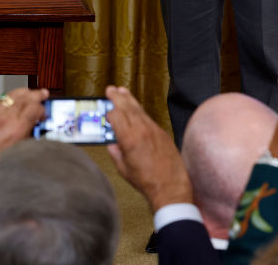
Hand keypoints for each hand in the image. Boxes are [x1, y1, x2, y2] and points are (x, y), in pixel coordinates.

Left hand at [0, 87, 47, 177]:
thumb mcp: (18, 155)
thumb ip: (28, 139)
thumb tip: (36, 131)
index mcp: (16, 130)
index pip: (34, 108)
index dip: (43, 109)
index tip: (45, 113)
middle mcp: (5, 119)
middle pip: (24, 98)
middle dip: (36, 94)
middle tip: (43, 93)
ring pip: (11, 95)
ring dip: (23, 93)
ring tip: (30, 93)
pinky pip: (1, 101)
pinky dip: (10, 98)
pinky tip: (14, 100)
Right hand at [105, 85, 192, 210]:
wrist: (171, 188)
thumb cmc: (146, 182)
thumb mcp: (123, 169)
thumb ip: (115, 153)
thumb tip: (112, 145)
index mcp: (129, 139)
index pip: (116, 116)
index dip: (109, 113)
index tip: (106, 114)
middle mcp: (142, 131)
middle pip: (127, 107)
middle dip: (117, 97)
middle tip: (110, 89)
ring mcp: (154, 130)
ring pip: (139, 110)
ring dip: (129, 99)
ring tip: (122, 91)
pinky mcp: (163, 134)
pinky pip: (148, 118)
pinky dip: (140, 111)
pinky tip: (136, 109)